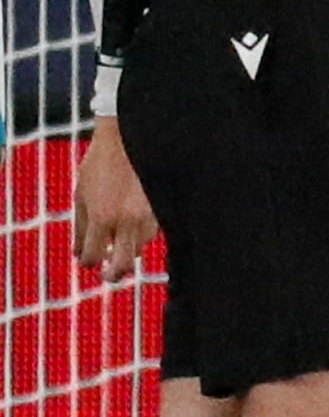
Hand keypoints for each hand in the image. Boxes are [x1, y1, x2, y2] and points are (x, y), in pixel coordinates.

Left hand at [70, 117, 156, 279]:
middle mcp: (126, 220)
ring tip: (120, 244)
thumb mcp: (82, 195)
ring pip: (140, 247)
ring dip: (128, 249)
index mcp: (102, 217)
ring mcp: (147, 215)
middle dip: (114, 274)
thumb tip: (79, 254)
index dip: (89, 262)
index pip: (94, 255)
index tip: (88, 262)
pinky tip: (134, 226)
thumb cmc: (100, 165)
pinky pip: (151, 232)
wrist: (129, 140)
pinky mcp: (161, 209)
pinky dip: (141, 234)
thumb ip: (81, 226)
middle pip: (123, 263)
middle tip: (109, 276)